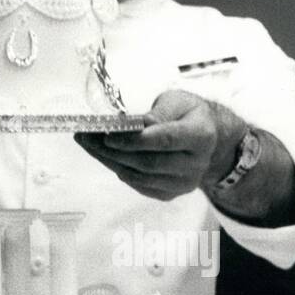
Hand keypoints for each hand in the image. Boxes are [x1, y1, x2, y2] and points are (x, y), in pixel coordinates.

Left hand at [75, 90, 244, 200]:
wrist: (208, 138)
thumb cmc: (189, 114)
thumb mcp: (179, 100)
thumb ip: (159, 112)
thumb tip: (134, 125)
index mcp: (202, 136)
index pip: (165, 141)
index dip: (135, 140)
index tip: (108, 136)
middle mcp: (195, 165)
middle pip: (149, 163)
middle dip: (113, 151)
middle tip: (86, 137)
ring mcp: (183, 184)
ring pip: (139, 177)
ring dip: (109, 161)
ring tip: (87, 144)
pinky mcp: (169, 194)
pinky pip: (138, 185)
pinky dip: (118, 169)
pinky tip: (103, 155)